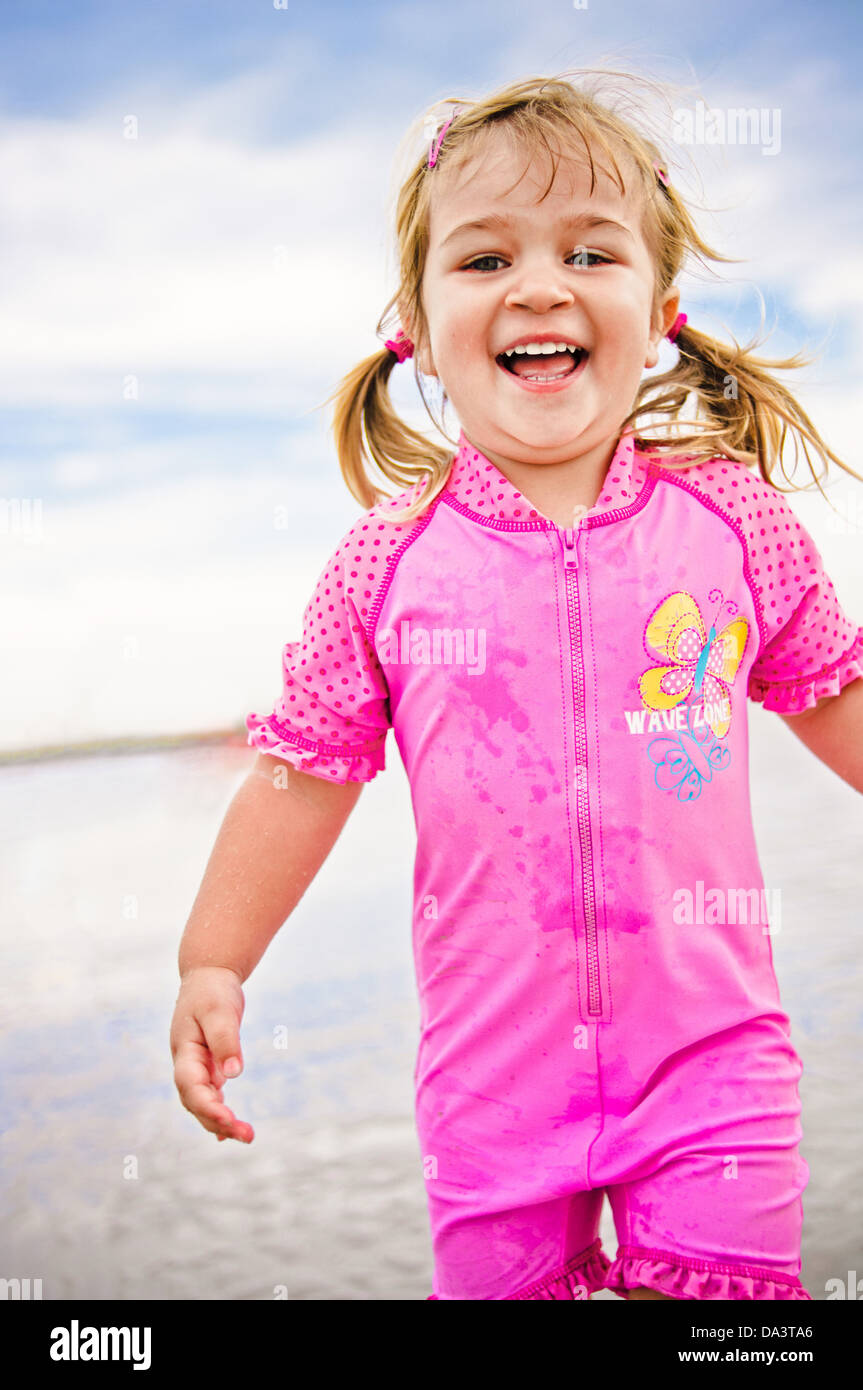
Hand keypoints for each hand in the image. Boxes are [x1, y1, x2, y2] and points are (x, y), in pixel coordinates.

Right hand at [170, 965, 254, 1142]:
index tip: (229, 1119)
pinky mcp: (207, 1065)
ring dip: (220, 1121)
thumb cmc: (212, 991)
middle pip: (196, 1102)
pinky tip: (229, 1128)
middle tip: (247, 1135)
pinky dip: (218, 1112)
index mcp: (184, 1051)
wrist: (208, 976)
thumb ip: (225, 1041)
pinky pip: (210, 1095)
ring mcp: (195, 1067)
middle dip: (218, 1121)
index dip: (208, 1106)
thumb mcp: (220, 1011)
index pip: (191, 1087)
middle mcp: (186, 1064)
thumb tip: (233, 1074)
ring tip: (246, 1135)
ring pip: (202, 1102)